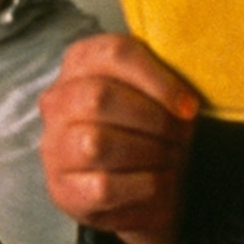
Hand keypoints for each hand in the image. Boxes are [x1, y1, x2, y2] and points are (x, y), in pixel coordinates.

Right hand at [39, 34, 198, 243]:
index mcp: (82, 62)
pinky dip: (143, 184)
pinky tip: (159, 182)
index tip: (188, 107)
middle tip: (180, 135)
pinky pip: (104, 186)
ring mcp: (55, 147)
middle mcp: (58, 101)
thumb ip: (165, 78)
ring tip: (169, 158)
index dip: (158, 80)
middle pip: (100, 97)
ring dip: (147, 152)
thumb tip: (184, 99)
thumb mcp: (159, 94)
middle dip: (152, 118)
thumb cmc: (153, 130)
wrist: (145, 189)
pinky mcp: (63, 190)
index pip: (115, 53)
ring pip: (96, 143)